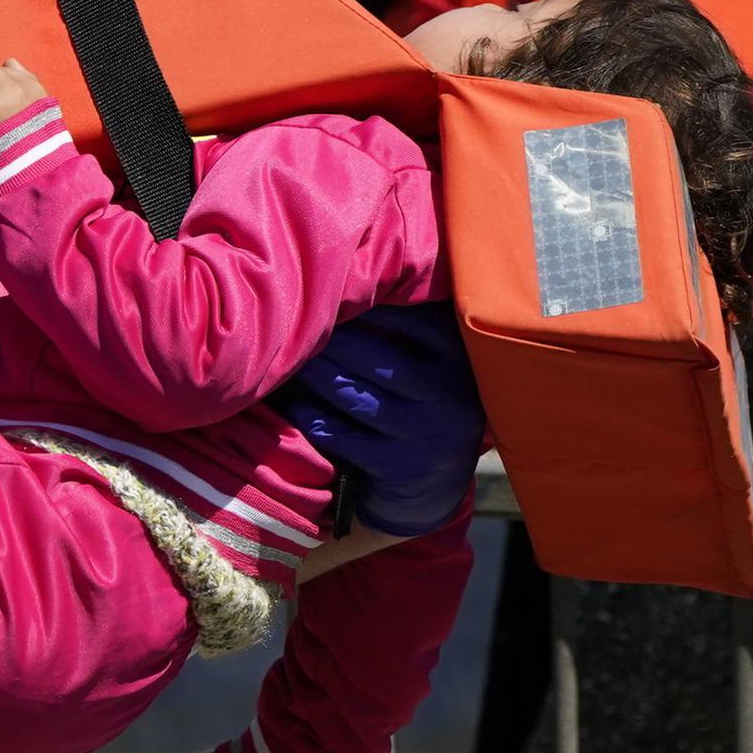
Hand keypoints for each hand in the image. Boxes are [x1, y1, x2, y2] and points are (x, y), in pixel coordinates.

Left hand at [272, 301, 483, 534]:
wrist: (435, 487)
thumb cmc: (423, 403)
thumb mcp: (436, 363)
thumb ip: (415, 323)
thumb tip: (362, 265)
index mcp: (462, 360)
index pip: (416, 321)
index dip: (371, 304)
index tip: (334, 286)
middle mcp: (451, 396)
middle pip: (380, 359)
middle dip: (334, 339)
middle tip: (299, 320)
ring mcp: (426, 435)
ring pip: (357, 397)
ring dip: (318, 376)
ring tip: (291, 357)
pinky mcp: (399, 468)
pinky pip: (344, 436)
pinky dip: (314, 417)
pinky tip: (295, 402)